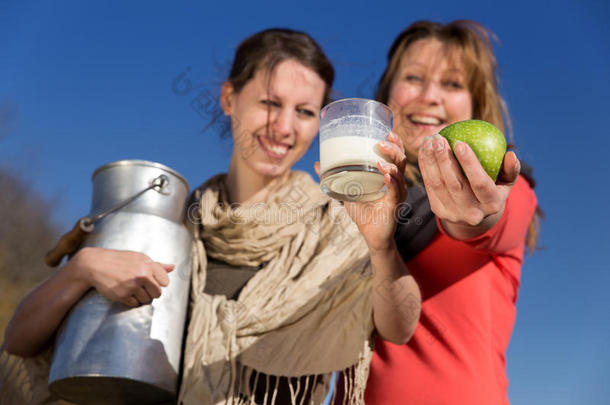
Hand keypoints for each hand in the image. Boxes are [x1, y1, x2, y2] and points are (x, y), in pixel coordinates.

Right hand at [67, 247, 173, 306]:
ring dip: (141, 297)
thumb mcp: (139, 258)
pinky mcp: (122, 295)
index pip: (165, 282)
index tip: (152, 281)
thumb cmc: (119, 260)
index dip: (159, 283)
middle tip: (141, 287)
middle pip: (157, 293)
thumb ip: (156, 265)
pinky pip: (134, 304)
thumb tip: (173, 267)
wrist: (95, 265)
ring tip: (131, 288)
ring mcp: (132, 286)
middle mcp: (142, 275)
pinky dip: (131, 300)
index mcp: (148, 265)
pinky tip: (124, 292)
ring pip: (146, 300)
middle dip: (151, 292)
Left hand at [315, 132, 407, 252]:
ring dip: (390, 164)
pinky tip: (384, 175)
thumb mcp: (347, 192)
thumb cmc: (363, 213)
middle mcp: (397, 182)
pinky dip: (391, 182)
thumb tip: (318, 164)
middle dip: (393, 148)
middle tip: (381, 142)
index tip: (387, 130)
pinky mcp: (394, 205)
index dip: (395, 142)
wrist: (371, 236)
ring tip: (379, 160)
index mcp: (389, 176)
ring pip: (400, 173)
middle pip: (401, 160)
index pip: (396, 155)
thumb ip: (335, 178)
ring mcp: (397, 193)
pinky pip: (395, 191)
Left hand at [418, 134, 519, 229]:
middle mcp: (472, 213)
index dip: (469, 163)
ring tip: (429, 141)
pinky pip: (429, 186)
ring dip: (430, 161)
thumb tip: (511, 155)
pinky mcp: (438, 211)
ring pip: (438, 184)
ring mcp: (453, 214)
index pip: (480, 183)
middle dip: (444, 159)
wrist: (475, 214)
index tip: (459, 142)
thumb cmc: (493, 188)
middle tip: (440, 138)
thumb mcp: (506, 181)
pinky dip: (425, 167)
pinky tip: (424, 151)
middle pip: (454, 184)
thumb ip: (510, 169)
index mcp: (492, 204)